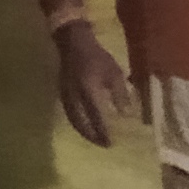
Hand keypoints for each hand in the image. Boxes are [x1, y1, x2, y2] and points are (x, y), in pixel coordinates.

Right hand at [53, 20, 134, 148]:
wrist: (72, 43)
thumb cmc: (97, 57)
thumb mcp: (114, 73)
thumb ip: (121, 94)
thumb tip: (126, 114)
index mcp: (89, 91)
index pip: (96, 118)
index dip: (104, 132)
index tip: (111, 143)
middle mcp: (75, 97)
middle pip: (82, 123)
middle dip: (93, 136)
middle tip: (104, 145)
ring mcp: (66, 96)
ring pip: (74, 121)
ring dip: (84, 132)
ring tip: (95, 140)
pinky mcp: (62, 94)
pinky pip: (69, 114)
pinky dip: (77, 124)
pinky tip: (84, 127)